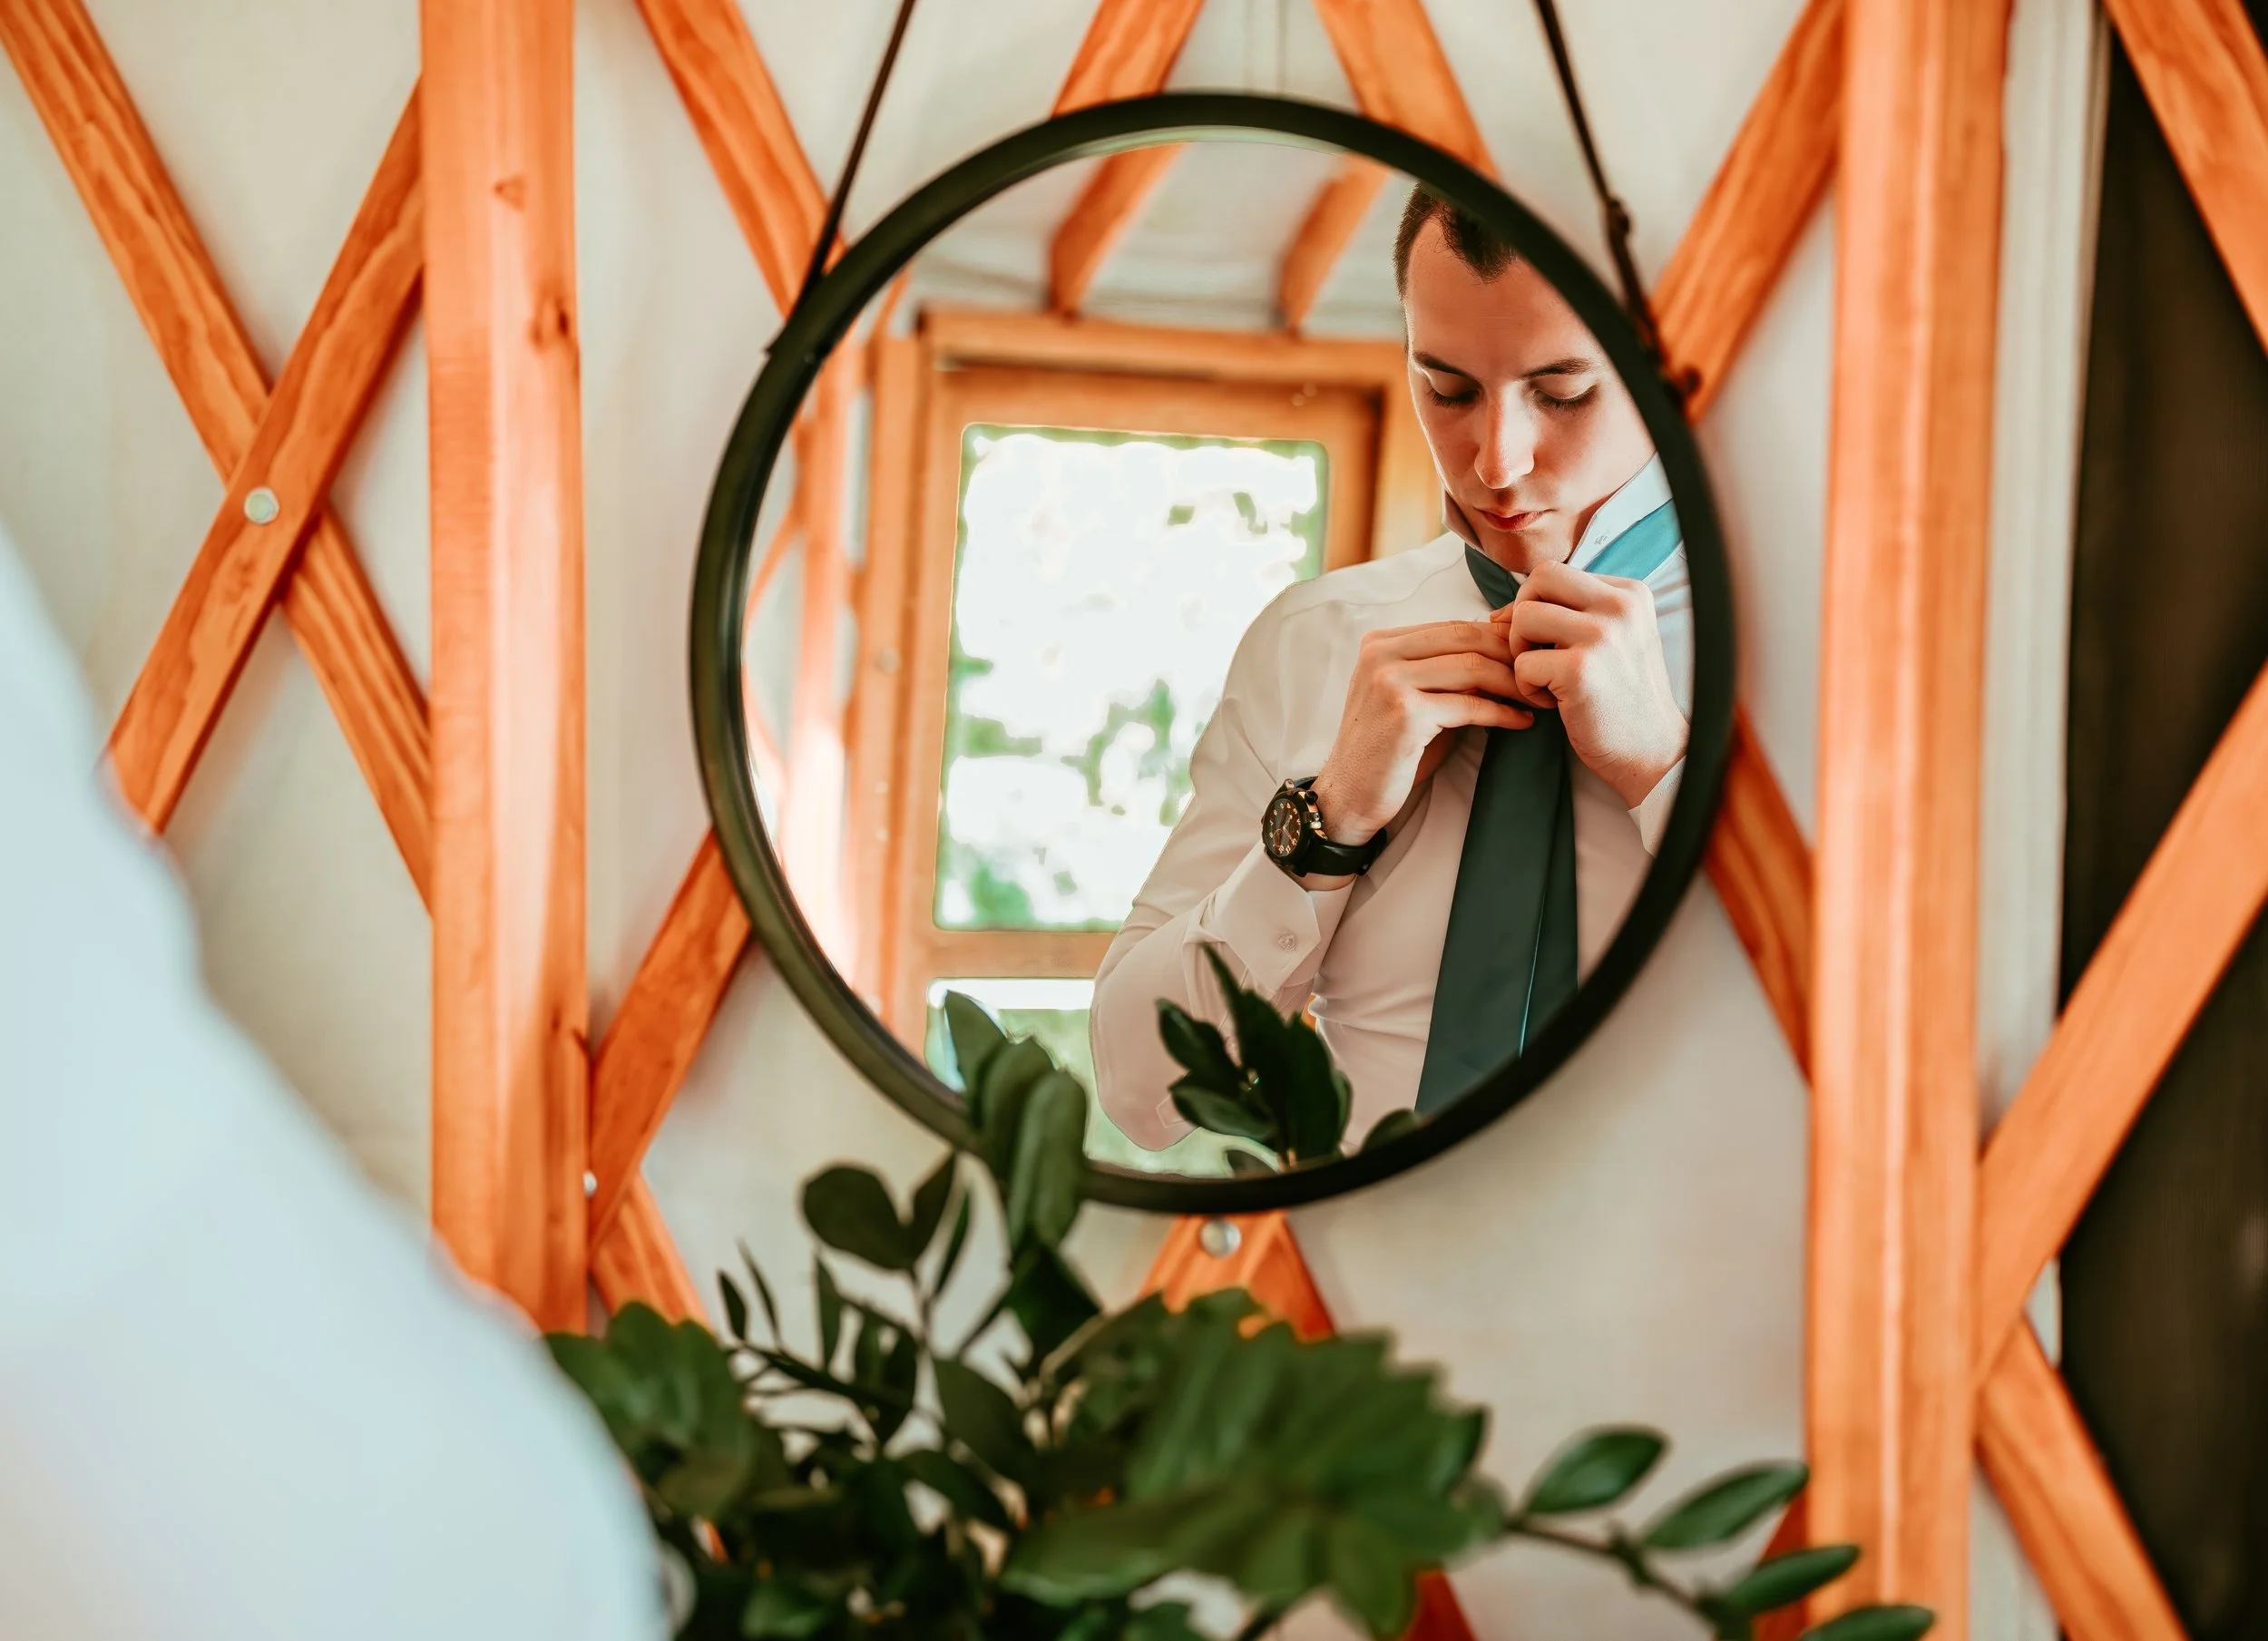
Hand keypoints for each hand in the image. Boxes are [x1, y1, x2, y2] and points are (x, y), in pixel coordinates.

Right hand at [1308, 621, 1533, 853]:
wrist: (1349, 797)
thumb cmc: (1389, 753)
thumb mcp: (1414, 699)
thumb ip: (1447, 672)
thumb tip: (1507, 651)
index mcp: (1381, 642)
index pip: (1455, 626)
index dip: (1500, 640)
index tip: (1532, 658)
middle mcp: (1380, 653)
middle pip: (1467, 638)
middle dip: (1514, 656)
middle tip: (1544, 675)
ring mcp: (1389, 680)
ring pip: (1473, 666)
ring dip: (1515, 684)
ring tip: (1539, 699)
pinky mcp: (1404, 713)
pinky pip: (1470, 704)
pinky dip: (1503, 712)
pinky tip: (1522, 722)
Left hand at [1495, 561, 1686, 808]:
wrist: (1653, 751)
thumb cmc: (1623, 698)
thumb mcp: (1612, 640)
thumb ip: (1571, 614)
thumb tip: (1502, 610)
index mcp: (1630, 593)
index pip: (1556, 572)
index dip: (1534, 604)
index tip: (1541, 639)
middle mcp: (1620, 606)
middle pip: (1539, 579)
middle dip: (1521, 615)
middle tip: (1534, 651)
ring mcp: (1602, 635)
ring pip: (1523, 617)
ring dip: (1520, 652)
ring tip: (1544, 678)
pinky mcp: (1580, 669)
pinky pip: (1522, 662)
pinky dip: (1526, 686)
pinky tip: (1552, 703)